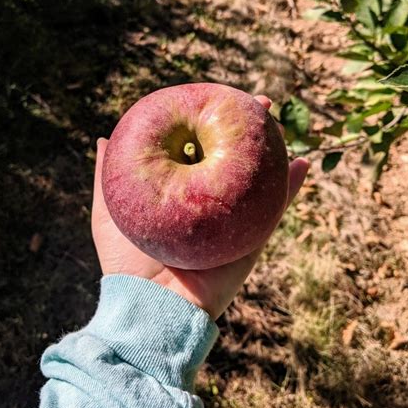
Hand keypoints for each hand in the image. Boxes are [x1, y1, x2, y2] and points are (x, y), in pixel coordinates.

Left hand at [92, 95, 308, 319]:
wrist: (148, 307)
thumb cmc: (125, 264)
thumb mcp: (108, 210)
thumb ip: (107, 176)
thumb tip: (104, 138)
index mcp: (183, 200)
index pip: (199, 153)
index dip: (207, 126)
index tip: (214, 100)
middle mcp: (211, 208)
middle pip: (233, 162)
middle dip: (246, 132)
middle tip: (256, 104)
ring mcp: (234, 223)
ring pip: (259, 180)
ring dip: (273, 151)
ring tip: (279, 125)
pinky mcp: (251, 241)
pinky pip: (276, 210)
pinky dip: (291, 188)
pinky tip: (303, 164)